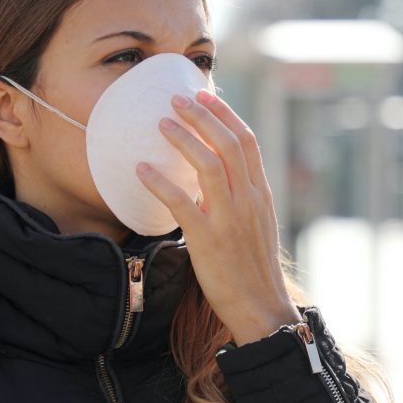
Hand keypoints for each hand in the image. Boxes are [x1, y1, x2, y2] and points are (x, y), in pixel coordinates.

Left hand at [135, 89, 300, 344]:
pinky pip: (182, 204)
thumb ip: (242, 194)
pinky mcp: (208, 240)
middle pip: (229, 144)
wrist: (260, 306)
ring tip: (161, 123)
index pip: (246, 142)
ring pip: (210, 166)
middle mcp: (249, 200)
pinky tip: (141, 170)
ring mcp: (230, 219)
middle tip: (176, 98)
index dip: (224, 115)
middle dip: (202, 116)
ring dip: (183, 140)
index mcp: (261, 193)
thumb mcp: (257, 223)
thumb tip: (218, 170)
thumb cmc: (253, 266)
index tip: (204, 96)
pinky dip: (161, 183)